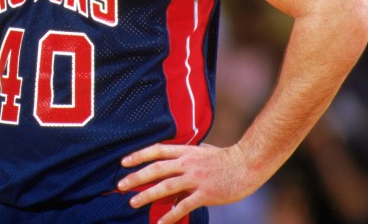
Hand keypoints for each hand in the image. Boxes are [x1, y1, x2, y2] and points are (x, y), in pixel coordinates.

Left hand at [116, 143, 256, 223]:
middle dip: (136, 177)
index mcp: (185, 151)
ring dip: (147, 195)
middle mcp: (187, 163)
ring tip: (133, 202)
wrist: (247, 164)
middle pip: (156, 169)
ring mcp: (196, 178)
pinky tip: (160, 222)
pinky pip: (184, 205)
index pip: (156, 150)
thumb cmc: (225, 158)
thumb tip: (172, 164)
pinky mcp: (205, 193)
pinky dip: (171, 214)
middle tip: (120, 185)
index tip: (123, 162)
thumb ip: (186, 157)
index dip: (139, 155)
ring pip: (166, 186)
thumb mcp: (202, 151)